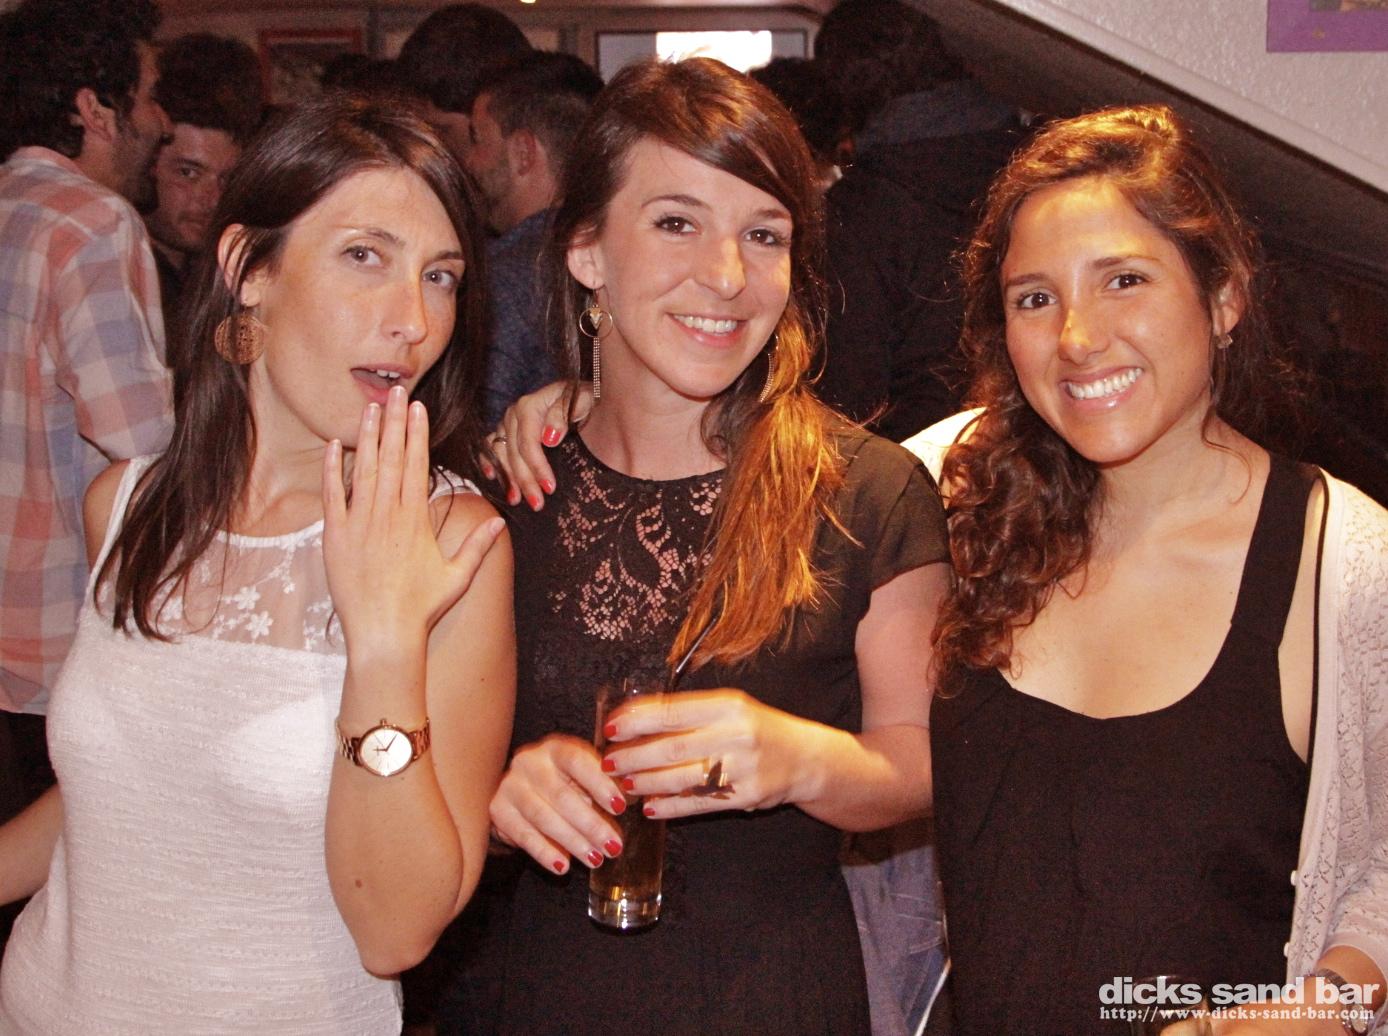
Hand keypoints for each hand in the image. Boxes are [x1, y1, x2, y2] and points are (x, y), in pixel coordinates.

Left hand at [323, 386, 505, 650]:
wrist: (384, 634)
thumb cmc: (422, 608)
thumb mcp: (457, 577)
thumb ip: (478, 546)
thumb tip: (501, 520)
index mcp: (415, 519)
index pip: (417, 464)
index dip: (416, 433)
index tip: (418, 407)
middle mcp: (387, 514)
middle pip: (391, 457)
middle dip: (394, 421)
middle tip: (395, 390)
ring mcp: (359, 522)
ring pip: (363, 469)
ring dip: (368, 436)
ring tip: (370, 407)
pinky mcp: (335, 536)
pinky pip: (333, 494)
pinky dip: (333, 469)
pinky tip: (335, 445)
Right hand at [479, 380, 593, 510]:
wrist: (578, 393)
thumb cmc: (582, 399)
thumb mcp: (582, 401)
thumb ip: (563, 415)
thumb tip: (550, 438)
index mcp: (530, 406)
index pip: (529, 443)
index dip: (538, 467)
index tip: (550, 488)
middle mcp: (513, 413)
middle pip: (514, 452)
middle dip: (525, 481)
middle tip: (537, 504)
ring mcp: (506, 422)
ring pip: (501, 453)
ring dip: (507, 478)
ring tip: (516, 500)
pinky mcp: (503, 429)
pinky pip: (489, 446)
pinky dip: (488, 462)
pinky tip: (491, 477)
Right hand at [489, 733, 626, 874]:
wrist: (518, 787)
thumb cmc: (563, 780)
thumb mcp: (582, 775)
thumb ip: (604, 782)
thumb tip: (635, 796)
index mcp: (556, 748)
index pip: (578, 762)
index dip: (600, 784)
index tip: (621, 807)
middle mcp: (530, 762)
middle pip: (562, 796)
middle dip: (591, 824)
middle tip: (614, 846)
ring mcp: (511, 785)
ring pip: (544, 818)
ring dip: (573, 842)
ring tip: (595, 859)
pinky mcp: (498, 810)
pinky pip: (524, 836)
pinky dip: (545, 853)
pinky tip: (563, 866)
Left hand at [601, 690, 812, 818]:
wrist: (805, 758)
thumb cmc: (757, 730)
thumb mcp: (729, 709)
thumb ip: (689, 713)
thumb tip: (634, 720)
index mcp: (727, 705)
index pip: (672, 711)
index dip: (637, 720)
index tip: (610, 727)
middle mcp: (735, 734)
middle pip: (672, 746)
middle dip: (634, 755)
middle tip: (608, 761)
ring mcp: (743, 767)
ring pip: (682, 777)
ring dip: (647, 782)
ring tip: (624, 785)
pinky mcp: (747, 796)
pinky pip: (700, 803)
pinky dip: (671, 807)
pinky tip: (651, 808)